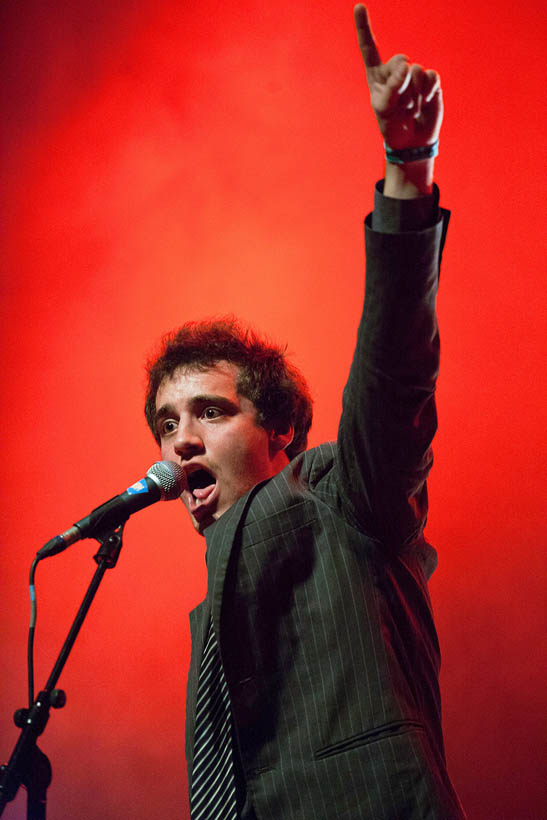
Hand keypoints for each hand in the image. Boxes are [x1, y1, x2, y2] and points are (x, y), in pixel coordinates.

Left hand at [353, 5, 442, 150]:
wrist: (412, 140)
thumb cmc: (392, 125)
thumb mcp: (385, 110)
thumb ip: (393, 88)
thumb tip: (408, 67)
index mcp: (376, 74)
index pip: (369, 48)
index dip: (364, 27)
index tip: (358, 6)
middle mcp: (395, 70)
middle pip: (401, 60)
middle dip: (402, 84)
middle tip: (401, 104)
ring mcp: (414, 74)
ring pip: (417, 71)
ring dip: (414, 94)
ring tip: (411, 108)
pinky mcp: (430, 81)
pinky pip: (431, 78)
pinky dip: (428, 92)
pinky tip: (425, 102)